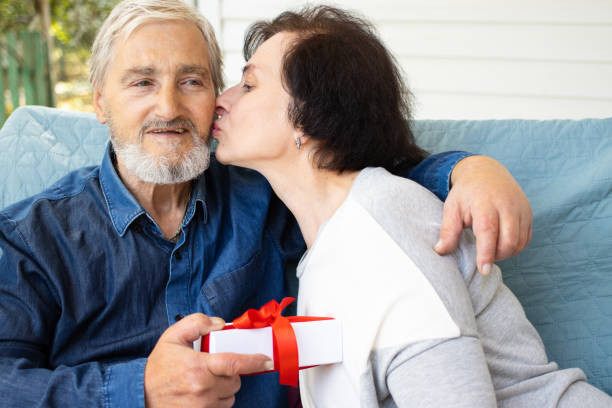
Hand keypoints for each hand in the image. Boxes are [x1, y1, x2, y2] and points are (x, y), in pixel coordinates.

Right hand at [144, 313, 272, 407]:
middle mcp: (202, 389)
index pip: (234, 364)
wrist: (140, 394)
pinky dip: (218, 401)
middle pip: (235, 381)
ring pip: (230, 396)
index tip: (267, 360)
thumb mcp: (172, 337)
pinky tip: (204, 394)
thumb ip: (196, 323)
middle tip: (215, 368)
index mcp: (198, 367)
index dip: (254, 361)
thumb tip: (219, 324)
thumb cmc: (158, 367)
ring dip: (225, 388)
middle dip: (232, 373)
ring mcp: (202, 406)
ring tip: (207, 381)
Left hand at [434, 155, 532, 274]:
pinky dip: (515, 247)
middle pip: (509, 240)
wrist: (486, 172)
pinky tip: (501, 243)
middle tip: (482, 256)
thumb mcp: (452, 207)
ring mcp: (520, 208)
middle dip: (496, 256)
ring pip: (519, 242)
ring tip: (490, 248)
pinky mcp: (528, 213)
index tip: (482, 269)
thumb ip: (448, 230)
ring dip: (506, 253)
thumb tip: (440, 251)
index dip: (486, 253)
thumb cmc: (466, 193)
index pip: (488, 231)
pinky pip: (526, 238)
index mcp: (485, 203)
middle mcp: (506, 205)